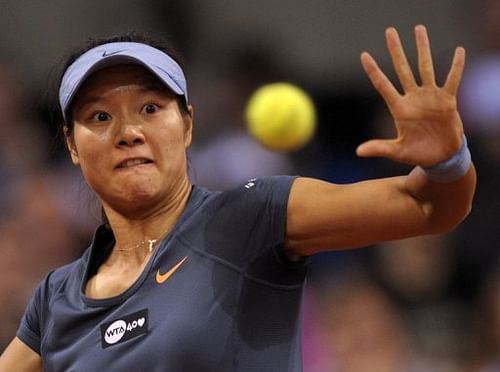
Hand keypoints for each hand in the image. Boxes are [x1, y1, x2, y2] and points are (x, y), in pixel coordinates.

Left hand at [356, 25, 465, 167]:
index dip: (373, 70)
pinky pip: (452, 80)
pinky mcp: (447, 100)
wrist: (441, 157)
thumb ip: (379, 148)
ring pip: (425, 67)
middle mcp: (412, 98)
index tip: (364, 55)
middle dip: (396, 50)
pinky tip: (459, 51)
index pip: (382, 85)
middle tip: (390, 31)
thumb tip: (358, 152)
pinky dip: (456, 67)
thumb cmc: (417, 153)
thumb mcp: (397, 151)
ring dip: (423, 49)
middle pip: (402, 69)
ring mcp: (429, 97)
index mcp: (399, 109)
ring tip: (419, 29)